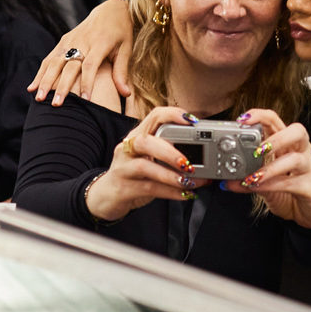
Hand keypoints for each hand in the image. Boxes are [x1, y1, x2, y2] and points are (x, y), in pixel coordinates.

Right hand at [29, 2, 133, 104]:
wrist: (110, 11)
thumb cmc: (121, 33)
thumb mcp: (126, 49)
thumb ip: (122, 71)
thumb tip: (126, 94)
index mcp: (100, 43)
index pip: (91, 65)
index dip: (87, 82)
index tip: (85, 100)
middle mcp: (83, 41)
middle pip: (69, 66)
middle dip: (62, 86)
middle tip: (56, 105)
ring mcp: (70, 40)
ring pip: (55, 62)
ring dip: (45, 81)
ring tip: (39, 98)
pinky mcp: (63, 41)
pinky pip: (49, 58)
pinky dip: (40, 73)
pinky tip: (33, 87)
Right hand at [84, 108, 203, 219]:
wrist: (106, 196)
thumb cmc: (134, 174)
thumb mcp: (149, 159)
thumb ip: (170, 155)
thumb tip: (204, 161)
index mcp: (138, 135)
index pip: (154, 116)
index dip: (173, 115)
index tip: (193, 121)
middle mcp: (128, 148)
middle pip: (145, 141)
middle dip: (169, 151)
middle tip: (188, 163)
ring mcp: (123, 168)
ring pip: (145, 167)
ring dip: (170, 175)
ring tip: (189, 182)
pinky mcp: (123, 188)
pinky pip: (148, 188)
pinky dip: (169, 192)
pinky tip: (184, 194)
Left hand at [228, 109, 310, 229]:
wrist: (308, 213)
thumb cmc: (288, 191)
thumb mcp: (265, 183)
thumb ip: (249, 178)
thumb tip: (227, 181)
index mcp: (288, 143)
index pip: (276, 120)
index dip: (260, 116)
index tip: (242, 120)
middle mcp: (302, 151)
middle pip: (297, 131)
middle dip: (276, 138)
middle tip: (257, 150)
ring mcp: (309, 168)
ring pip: (296, 159)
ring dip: (271, 167)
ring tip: (254, 176)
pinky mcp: (310, 187)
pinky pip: (292, 183)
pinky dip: (273, 185)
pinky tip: (259, 187)